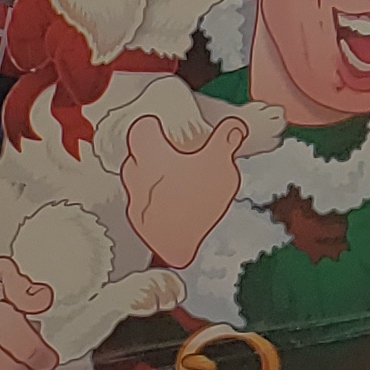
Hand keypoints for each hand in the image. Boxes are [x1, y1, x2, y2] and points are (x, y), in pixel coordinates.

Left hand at [120, 111, 252, 270]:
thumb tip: (234, 126)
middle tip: (172, 154)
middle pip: (136, 155)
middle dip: (151, 152)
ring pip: (138, 181)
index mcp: (151, 152)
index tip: (160, 125)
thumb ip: (226, 140)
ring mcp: (135, 199)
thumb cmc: (197, 202)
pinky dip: (155, 204)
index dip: (152, 124)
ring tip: (175, 183)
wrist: (184, 245)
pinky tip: (174, 208)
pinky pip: (143, 206)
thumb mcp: (221, 163)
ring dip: (152, 179)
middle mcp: (136, 173)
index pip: (142, 128)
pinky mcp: (139, 222)